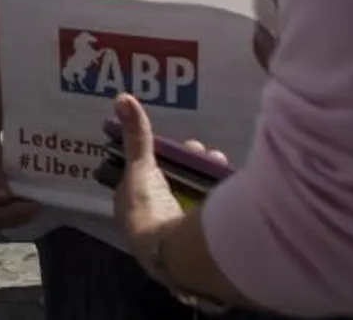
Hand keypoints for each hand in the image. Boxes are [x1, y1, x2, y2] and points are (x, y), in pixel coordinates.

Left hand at [111, 94, 228, 251]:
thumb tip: (121, 97)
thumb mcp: (141, 168)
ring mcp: (174, 233)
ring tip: (220, 164)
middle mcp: (151, 220)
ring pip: (193, 198)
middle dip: (191, 166)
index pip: (149, 174)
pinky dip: (219, 201)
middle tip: (206, 152)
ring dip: (207, 180)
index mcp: (131, 204)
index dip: (166, 158)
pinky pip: (208, 214)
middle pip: (174, 184)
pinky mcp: (197, 243)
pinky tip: (231, 189)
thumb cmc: (149, 210)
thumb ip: (136, 136)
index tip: (186, 145)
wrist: (172, 255)